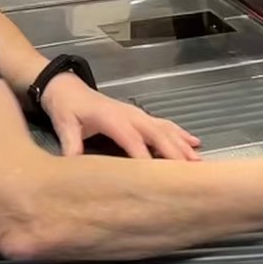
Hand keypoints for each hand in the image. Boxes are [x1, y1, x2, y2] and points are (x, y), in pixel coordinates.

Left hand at [41, 78, 199, 160]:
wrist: (67, 87)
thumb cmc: (66, 107)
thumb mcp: (64, 125)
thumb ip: (71, 144)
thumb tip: (74, 166)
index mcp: (113, 118)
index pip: (132, 140)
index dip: (145, 157)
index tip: (158, 176)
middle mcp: (130, 115)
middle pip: (157, 134)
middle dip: (174, 152)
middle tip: (190, 171)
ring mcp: (137, 114)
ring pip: (165, 129)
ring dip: (182, 144)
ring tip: (198, 161)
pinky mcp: (139, 116)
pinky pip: (164, 125)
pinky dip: (180, 134)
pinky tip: (195, 142)